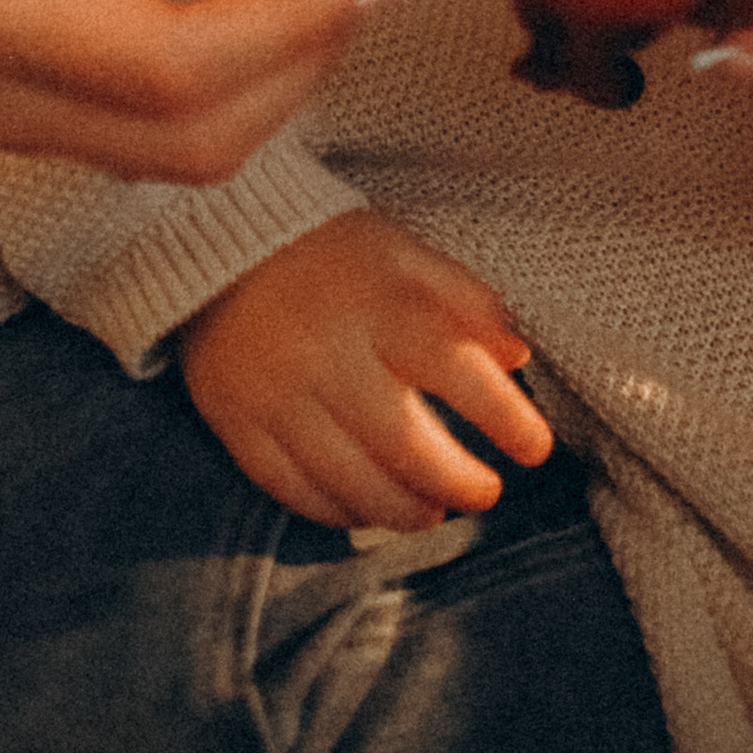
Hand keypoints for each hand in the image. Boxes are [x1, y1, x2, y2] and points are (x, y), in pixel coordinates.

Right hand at [181, 211, 556, 531]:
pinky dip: (339, 513)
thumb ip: (465, 299)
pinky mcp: (237, 423)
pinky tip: (368, 512)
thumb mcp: (404, 252)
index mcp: (377, 300)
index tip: (535, 447)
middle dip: (457, 481)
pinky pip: (293, 491)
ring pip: (350, 481)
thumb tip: (519, 356)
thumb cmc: (332, 252)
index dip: (504, 416)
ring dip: (404, 510)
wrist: (216, 239)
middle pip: (403, 442)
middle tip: (486, 492)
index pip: (454, 367)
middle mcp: (326, 351)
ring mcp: (276, 394)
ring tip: (433, 512)